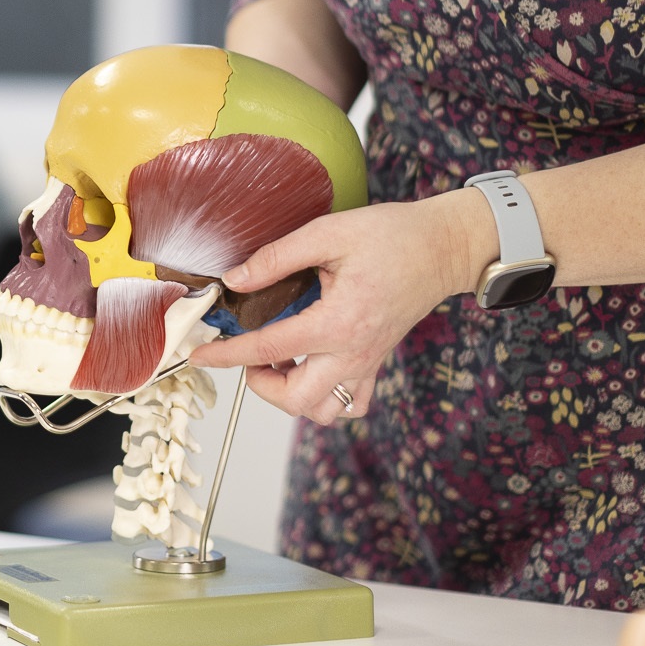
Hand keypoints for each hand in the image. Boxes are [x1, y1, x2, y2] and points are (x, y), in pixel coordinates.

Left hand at [188, 193, 489, 424]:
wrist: (444, 247)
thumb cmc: (393, 236)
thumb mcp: (328, 234)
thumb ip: (276, 258)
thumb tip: (234, 281)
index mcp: (337, 322)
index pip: (269, 349)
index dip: (227, 354)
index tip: (200, 355)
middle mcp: (353, 352)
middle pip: (296, 400)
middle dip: (260, 384)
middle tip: (247, 355)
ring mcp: (367, 363)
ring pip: (323, 412)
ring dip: (293, 396)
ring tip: (280, 362)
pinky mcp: (377, 362)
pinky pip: (352, 403)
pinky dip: (327, 399)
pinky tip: (312, 368)